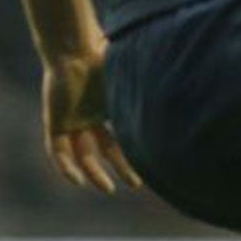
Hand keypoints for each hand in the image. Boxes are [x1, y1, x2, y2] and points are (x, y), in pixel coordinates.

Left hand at [42, 43, 142, 193]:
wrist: (74, 52)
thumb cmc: (103, 58)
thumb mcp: (132, 77)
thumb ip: (150, 87)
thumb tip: (187, 87)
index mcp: (107, 104)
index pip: (121, 134)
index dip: (133, 151)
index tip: (150, 164)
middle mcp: (89, 114)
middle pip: (106, 147)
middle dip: (121, 166)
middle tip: (136, 183)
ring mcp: (71, 119)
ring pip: (82, 153)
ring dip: (94, 173)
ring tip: (108, 189)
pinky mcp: (54, 122)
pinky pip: (58, 152)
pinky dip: (67, 167)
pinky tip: (78, 181)